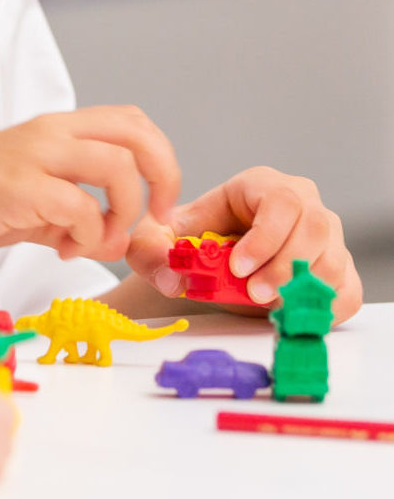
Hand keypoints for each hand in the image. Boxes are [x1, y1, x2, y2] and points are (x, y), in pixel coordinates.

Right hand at [0, 105, 178, 266]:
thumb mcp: (34, 202)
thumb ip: (78, 215)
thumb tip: (119, 240)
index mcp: (56, 128)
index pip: (132, 122)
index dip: (162, 161)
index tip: (158, 206)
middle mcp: (50, 131)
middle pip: (137, 132)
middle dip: (163, 177)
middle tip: (153, 218)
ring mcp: (34, 155)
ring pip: (118, 167)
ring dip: (122, 215)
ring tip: (97, 242)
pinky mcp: (20, 186)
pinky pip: (82, 208)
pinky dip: (89, 237)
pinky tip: (66, 251)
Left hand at [125, 167, 361, 322]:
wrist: (214, 266)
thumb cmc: (194, 241)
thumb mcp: (162, 238)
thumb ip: (151, 249)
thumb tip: (169, 277)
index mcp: (261, 185)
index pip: (279, 201)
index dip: (264, 237)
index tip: (237, 267)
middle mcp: (302, 204)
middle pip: (314, 227)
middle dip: (284, 265)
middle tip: (254, 294)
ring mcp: (326, 237)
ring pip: (333, 258)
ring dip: (304, 288)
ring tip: (268, 305)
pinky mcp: (338, 270)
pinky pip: (346, 289)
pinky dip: (324, 307)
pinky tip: (292, 313)